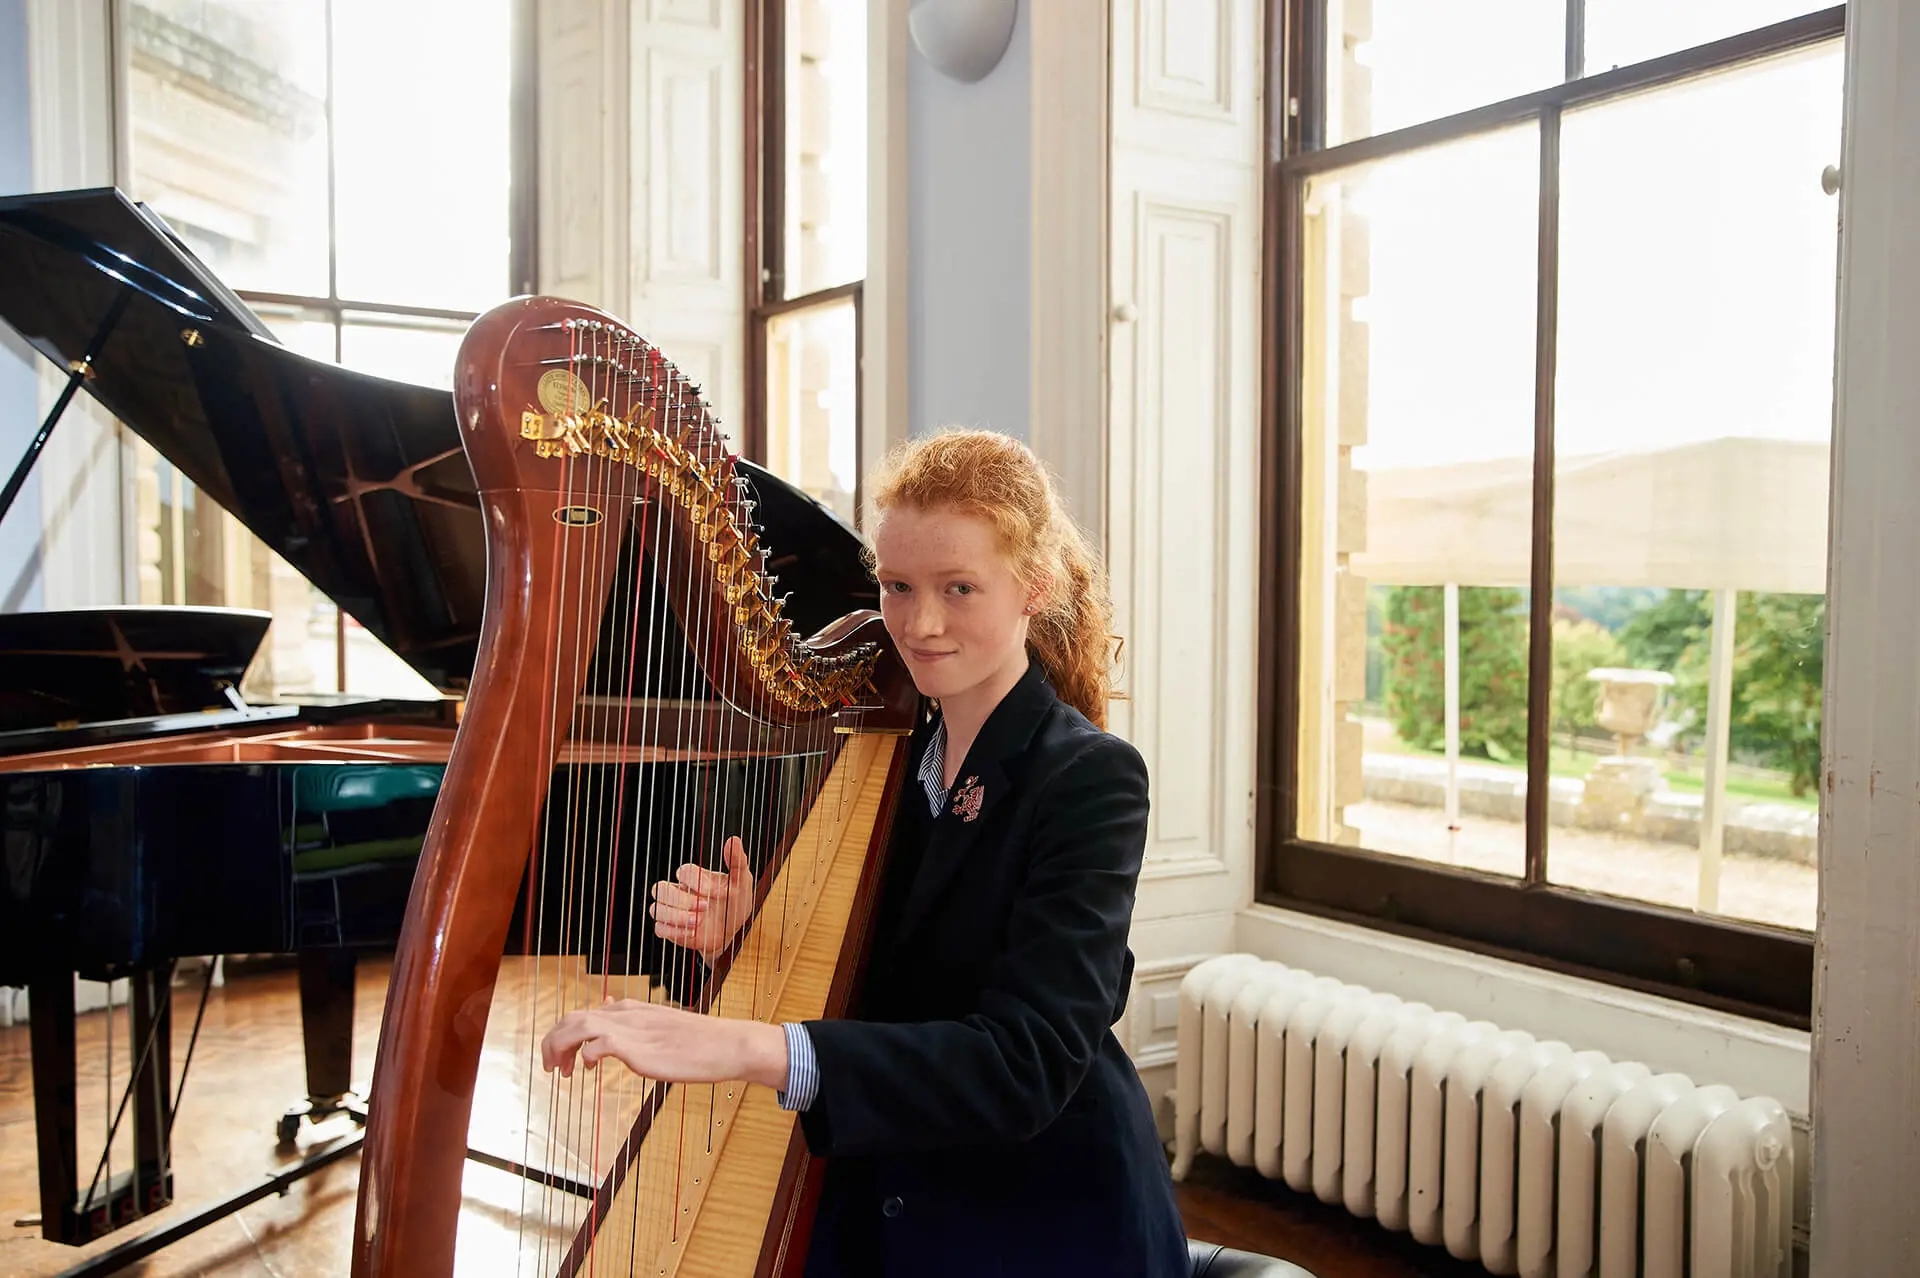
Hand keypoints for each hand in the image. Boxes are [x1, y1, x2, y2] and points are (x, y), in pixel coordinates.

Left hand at [540, 999, 788, 1090]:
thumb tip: (607, 1006)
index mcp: (630, 1009)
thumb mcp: (659, 1025)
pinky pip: (598, 1044)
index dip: (563, 1036)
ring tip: (559, 1072)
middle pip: (572, 1018)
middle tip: (552, 1069)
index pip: (581, 1013)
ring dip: (560, 1047)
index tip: (563, 1060)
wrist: (727, 1044)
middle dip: (553, 1042)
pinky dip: (586, 1055)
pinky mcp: (639, 1047)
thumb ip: (632, 1020)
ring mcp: (633, 1029)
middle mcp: (627, 1014)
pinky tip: (588, 1070)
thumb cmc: (698, 1041)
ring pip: (578, 1026)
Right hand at [650, 836, 755, 960]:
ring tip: (699, 922)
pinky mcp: (671, 930)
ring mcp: (672, 911)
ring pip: (656, 909)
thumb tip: (734, 840)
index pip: (683, 871)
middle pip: (660, 888)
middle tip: (705, 907)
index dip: (697, 881)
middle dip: (681, 899)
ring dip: (676, 916)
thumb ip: (737, 861)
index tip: (719, 893)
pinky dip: (674, 931)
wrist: (733, 931)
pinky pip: (660, 929)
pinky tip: (693, 933)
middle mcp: (679, 892)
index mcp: (694, 877)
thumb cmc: (735, 903)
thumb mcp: (741, 881)